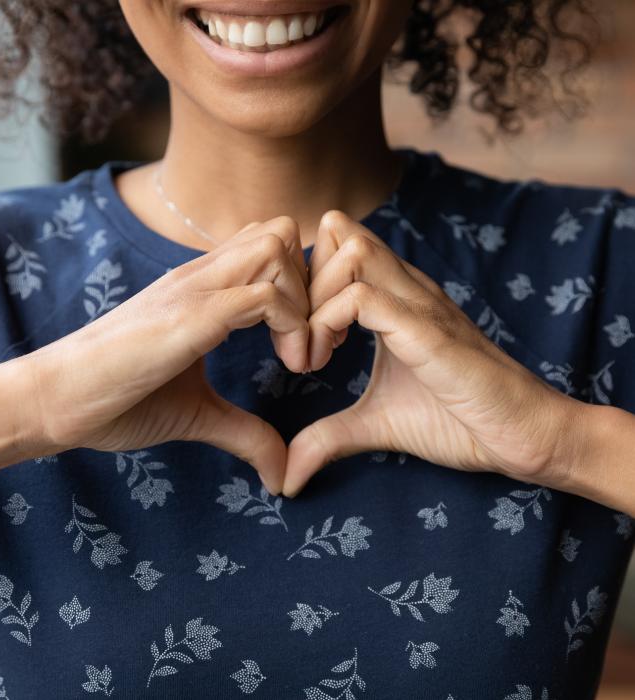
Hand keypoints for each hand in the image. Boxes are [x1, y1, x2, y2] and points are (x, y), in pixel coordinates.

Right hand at [24, 216, 312, 494]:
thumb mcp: (197, 414)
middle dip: (313, 284)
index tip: (305, 344)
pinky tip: (289, 366)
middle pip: (279, 231)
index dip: (302, 288)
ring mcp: (193, 290)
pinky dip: (293, 326)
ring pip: (276, 249)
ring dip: (306, 301)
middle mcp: (200, 276)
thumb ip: (245, 431)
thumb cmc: (117, 399)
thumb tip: (283, 472)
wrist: (52, 401)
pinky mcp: (189, 316)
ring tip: (300, 357)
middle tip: (314, 341)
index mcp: (201, 288)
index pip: (268, 246)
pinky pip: (263, 294)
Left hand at [282, 211, 581, 496]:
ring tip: (312, 354)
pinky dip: (326, 324)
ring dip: (312, 300)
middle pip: (336, 233)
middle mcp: (405, 288)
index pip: (335, 245)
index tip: (298, 337)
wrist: (526, 435)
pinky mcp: (426, 330)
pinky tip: (325, 362)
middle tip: (295, 340)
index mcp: (394, 298)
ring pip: (348, 251)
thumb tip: (286, 477)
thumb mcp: (375, 423)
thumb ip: (328, 436)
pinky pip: (361, 298)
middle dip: (299, 283)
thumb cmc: (459, 421)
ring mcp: (418, 303)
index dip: (302, 283)